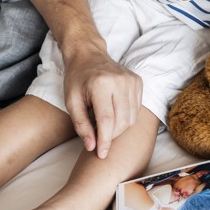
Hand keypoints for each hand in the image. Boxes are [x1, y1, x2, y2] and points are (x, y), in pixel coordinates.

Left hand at [62, 43, 142, 158]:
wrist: (89, 55)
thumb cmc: (77, 79)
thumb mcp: (71, 101)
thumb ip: (81, 124)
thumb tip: (91, 146)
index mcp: (100, 84)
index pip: (107, 120)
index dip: (104, 140)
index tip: (101, 154)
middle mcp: (120, 81)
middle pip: (121, 121)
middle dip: (111, 136)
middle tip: (99, 139)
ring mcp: (132, 80)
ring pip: (131, 118)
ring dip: (119, 128)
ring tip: (105, 126)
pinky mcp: (138, 82)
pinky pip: (136, 109)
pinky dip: (126, 118)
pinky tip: (115, 114)